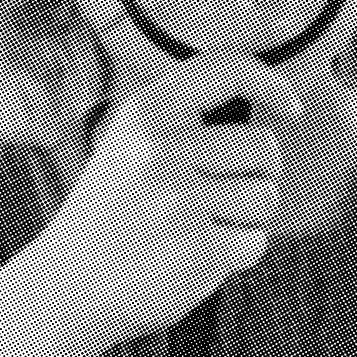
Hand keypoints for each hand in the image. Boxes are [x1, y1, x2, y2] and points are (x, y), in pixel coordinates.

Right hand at [40, 50, 300, 348]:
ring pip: (267, 197)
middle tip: (219, 195)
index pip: (226, 70)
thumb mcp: (129, 142)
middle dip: (259, 173)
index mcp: (145, 112)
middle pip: (264, 147)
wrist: (66, 287)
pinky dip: (237, 254)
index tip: (290, 106)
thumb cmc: (114, 210)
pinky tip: (195, 256)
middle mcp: (160, 149)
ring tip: (200, 226)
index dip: (269, 82)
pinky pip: (256, 242)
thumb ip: (184, 117)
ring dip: (248, 217)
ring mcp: (179, 201)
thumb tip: (268, 102)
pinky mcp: (197, 250)